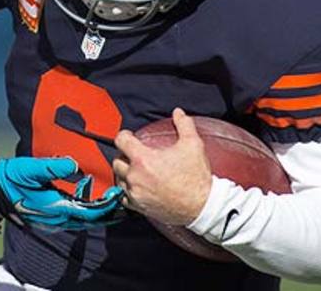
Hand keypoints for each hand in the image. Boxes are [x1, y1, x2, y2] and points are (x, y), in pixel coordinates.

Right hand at [0, 156, 124, 230]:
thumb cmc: (11, 179)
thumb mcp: (30, 169)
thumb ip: (51, 167)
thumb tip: (72, 164)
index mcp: (55, 207)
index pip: (87, 211)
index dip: (105, 206)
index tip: (117, 196)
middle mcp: (56, 217)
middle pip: (89, 219)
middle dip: (106, 211)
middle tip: (121, 201)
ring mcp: (53, 218)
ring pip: (82, 219)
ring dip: (97, 211)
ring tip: (110, 201)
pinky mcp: (50, 215)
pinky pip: (73, 216)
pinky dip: (85, 210)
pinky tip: (87, 197)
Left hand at [112, 108, 211, 225]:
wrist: (202, 207)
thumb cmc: (196, 179)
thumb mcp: (193, 145)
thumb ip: (184, 125)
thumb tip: (178, 113)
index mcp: (143, 159)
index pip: (121, 140)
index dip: (124, 135)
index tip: (129, 137)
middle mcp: (135, 177)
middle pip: (117, 161)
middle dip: (124, 155)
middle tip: (134, 154)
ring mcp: (136, 193)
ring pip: (119, 180)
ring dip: (125, 174)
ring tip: (136, 171)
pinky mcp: (139, 207)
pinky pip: (124, 198)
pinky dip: (128, 192)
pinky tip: (137, 187)